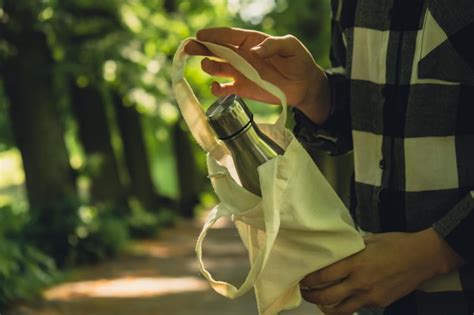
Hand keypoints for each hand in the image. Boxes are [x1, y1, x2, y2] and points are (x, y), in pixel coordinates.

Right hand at [185, 27, 330, 123]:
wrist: (303, 86)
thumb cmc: (298, 61)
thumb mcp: (291, 46)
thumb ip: (274, 44)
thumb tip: (256, 52)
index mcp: (251, 41)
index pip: (229, 36)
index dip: (214, 35)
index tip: (200, 35)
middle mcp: (242, 56)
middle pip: (217, 50)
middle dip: (202, 48)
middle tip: (188, 47)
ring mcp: (240, 73)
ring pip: (218, 68)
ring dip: (209, 66)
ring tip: (206, 65)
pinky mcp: (242, 89)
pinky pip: (225, 89)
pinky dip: (217, 89)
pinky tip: (215, 87)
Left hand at [300, 228, 463, 313]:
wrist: (422, 258)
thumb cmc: (395, 244)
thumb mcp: (368, 240)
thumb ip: (350, 248)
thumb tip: (335, 250)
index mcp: (355, 264)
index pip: (323, 276)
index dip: (309, 280)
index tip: (302, 278)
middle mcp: (360, 283)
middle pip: (327, 297)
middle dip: (311, 296)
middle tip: (305, 292)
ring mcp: (370, 296)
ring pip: (340, 310)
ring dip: (325, 307)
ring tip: (319, 302)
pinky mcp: (379, 304)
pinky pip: (357, 308)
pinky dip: (346, 305)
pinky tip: (342, 300)